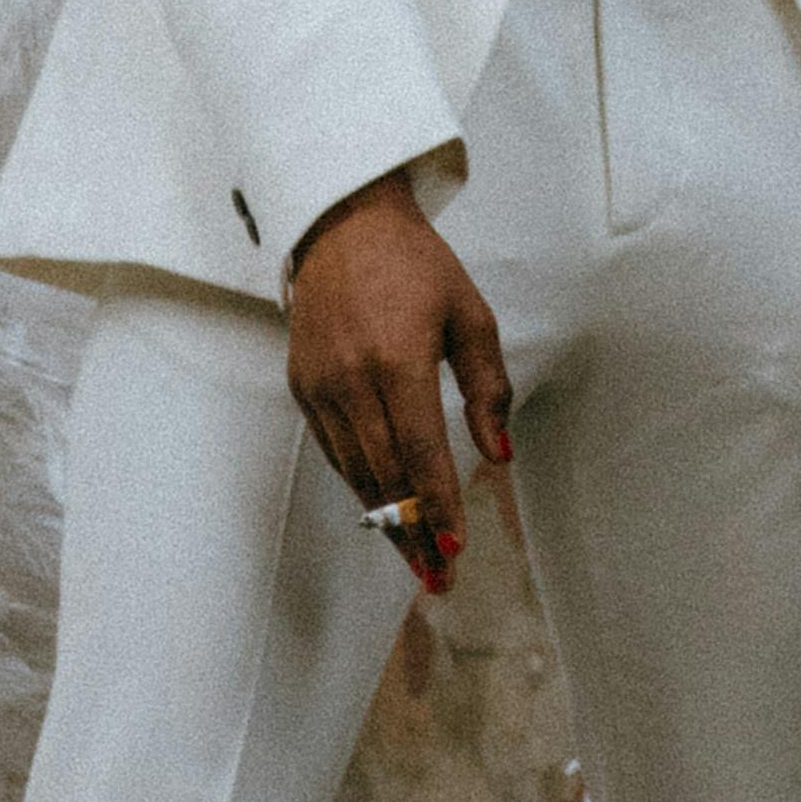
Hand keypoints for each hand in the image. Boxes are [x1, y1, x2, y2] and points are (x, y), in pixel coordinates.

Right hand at [283, 172, 511, 579]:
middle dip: (413, 533)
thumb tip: (499, 455)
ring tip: (415, 557)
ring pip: (355, 472)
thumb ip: (489, 388)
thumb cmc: (415, 266)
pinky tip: (384, 508)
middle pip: (384, 476)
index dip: (438, 506)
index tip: (454, 550)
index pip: (420, 453)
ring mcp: (319, 385)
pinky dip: (360, 484)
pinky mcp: (301, 386)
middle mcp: (350, 379)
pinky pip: (333, 451)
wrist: (342, 225)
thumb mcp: (470, 315)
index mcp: (397, 360)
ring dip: (385, 521)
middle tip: (437, 576)